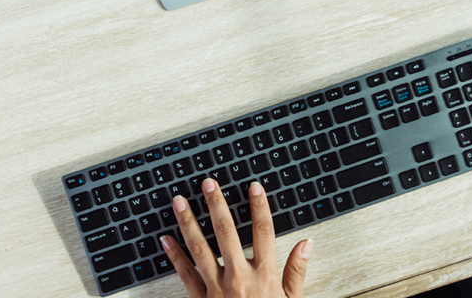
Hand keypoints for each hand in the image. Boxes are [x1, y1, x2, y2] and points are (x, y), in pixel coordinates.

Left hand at [162, 179, 312, 297]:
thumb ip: (297, 272)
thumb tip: (306, 244)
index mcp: (264, 277)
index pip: (263, 233)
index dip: (259, 207)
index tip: (254, 187)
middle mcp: (239, 279)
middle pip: (227, 233)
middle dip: (217, 205)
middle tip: (208, 184)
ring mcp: (216, 290)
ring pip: (200, 249)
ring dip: (188, 223)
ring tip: (179, 202)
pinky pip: (184, 275)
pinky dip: (173, 256)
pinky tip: (165, 239)